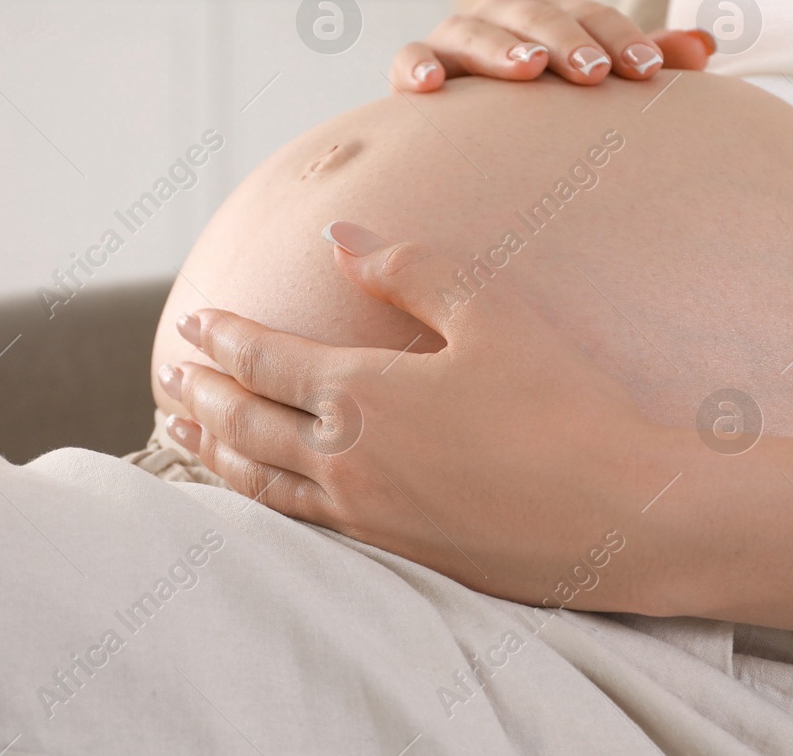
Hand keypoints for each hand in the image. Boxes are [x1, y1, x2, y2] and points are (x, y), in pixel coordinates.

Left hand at [155, 221, 680, 609]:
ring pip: (262, 483)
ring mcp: (368, 517)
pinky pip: (300, 524)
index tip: (194, 323)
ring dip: (214, 454)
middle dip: (200, 397)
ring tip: (182, 437)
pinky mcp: (397, 554)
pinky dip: (258, 501)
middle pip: (246, 425)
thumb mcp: (490, 311)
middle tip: (167, 376)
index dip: (225, 339)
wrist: (626, 513)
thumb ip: (408, 269)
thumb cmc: (564, 403)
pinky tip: (259, 495)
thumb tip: (339, 239)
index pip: (265, 362)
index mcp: (363, 396)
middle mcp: (348, 462)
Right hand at [390, 0, 713, 91]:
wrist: (481, 139)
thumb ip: (647, 60)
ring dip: (499, 46)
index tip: (649, 70)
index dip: (619, 35)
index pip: (590, 14)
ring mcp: (456, 41)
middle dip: (566, 39)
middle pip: (533, 14)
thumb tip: (709, 44)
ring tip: (528, 70)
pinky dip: (417, 66)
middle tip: (595, 73)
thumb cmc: (555, 107)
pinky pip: (410, 60)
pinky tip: (433, 87)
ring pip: (473, 29)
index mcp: (552, 16)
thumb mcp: (601, 79)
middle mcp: (503, 19)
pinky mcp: (417, 71)